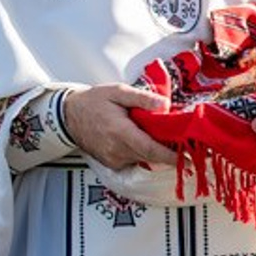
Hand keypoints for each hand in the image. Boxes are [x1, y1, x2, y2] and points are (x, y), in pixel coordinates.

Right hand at [62, 82, 179, 172]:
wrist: (68, 115)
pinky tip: (144, 139)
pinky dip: (143, 153)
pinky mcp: (112, 163)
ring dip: (156, 151)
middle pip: (151, 156)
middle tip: (185, 143)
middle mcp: (117, 150)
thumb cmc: (94, 101)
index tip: (188, 160)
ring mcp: (113, 159)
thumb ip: (142, 98)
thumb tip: (165, 105)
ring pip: (144, 159)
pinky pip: (134, 160)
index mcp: (120, 132)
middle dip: (169, 152)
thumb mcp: (118, 91)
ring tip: (163, 137)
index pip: (150, 149)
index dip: (170, 156)